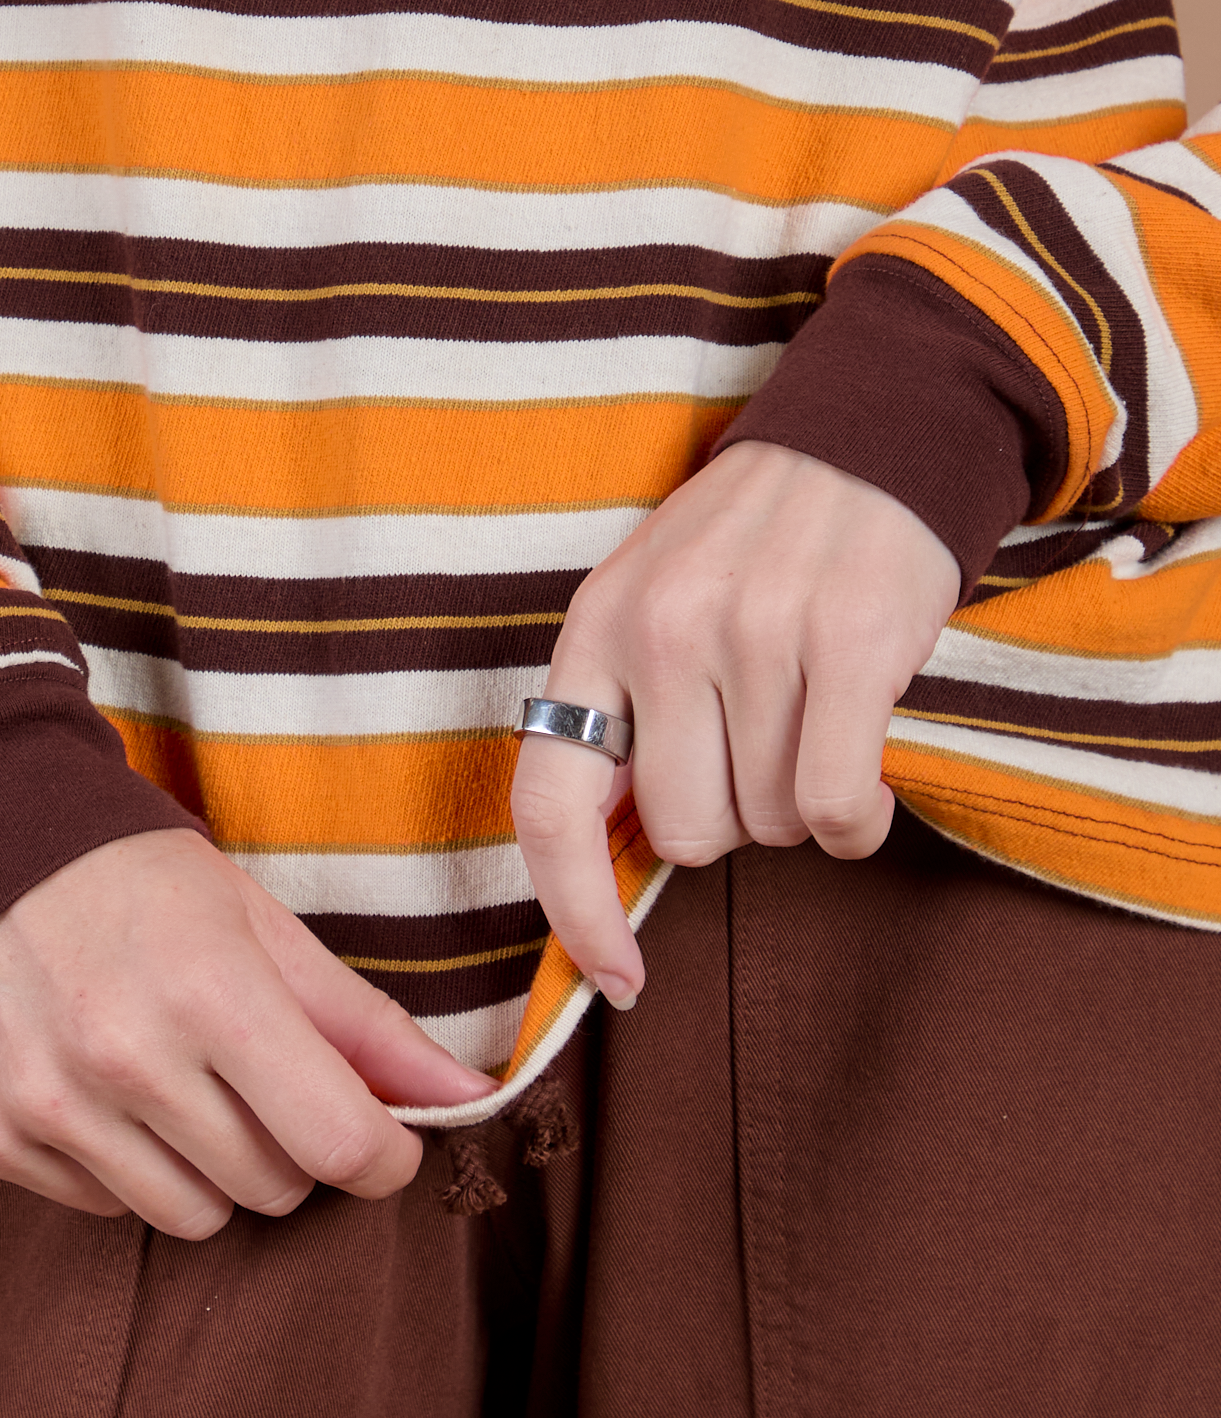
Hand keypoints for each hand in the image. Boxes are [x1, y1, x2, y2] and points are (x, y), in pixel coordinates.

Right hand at [0, 828, 497, 1236]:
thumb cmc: (143, 880)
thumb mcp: (266, 928)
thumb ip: (367, 1024)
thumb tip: (471, 1097)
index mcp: (213, 994)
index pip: (338, 1143)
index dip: (383, 1154)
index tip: (383, 1139)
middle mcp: (124, 1058)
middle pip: (271, 1189)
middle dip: (291, 1146)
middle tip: (263, 1081)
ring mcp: (47, 1103)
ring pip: (190, 1216)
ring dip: (211, 1168)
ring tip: (185, 1087)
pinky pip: (103, 1208)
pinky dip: (126, 1167)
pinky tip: (109, 1090)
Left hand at [510, 440, 960, 1004]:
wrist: (867, 441)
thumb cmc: (751, 547)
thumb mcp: (650, 603)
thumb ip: (621, 715)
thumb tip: (610, 865)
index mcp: (594, 630)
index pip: (549, 804)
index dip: (573, 910)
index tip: (615, 976)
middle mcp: (660, 633)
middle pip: (687, 834)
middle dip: (734, 821)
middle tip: (762, 750)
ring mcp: (751, 636)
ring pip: (770, 823)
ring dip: (801, 806)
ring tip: (813, 722)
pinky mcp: (845, 647)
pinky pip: (835, 805)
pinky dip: (857, 818)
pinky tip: (864, 770)